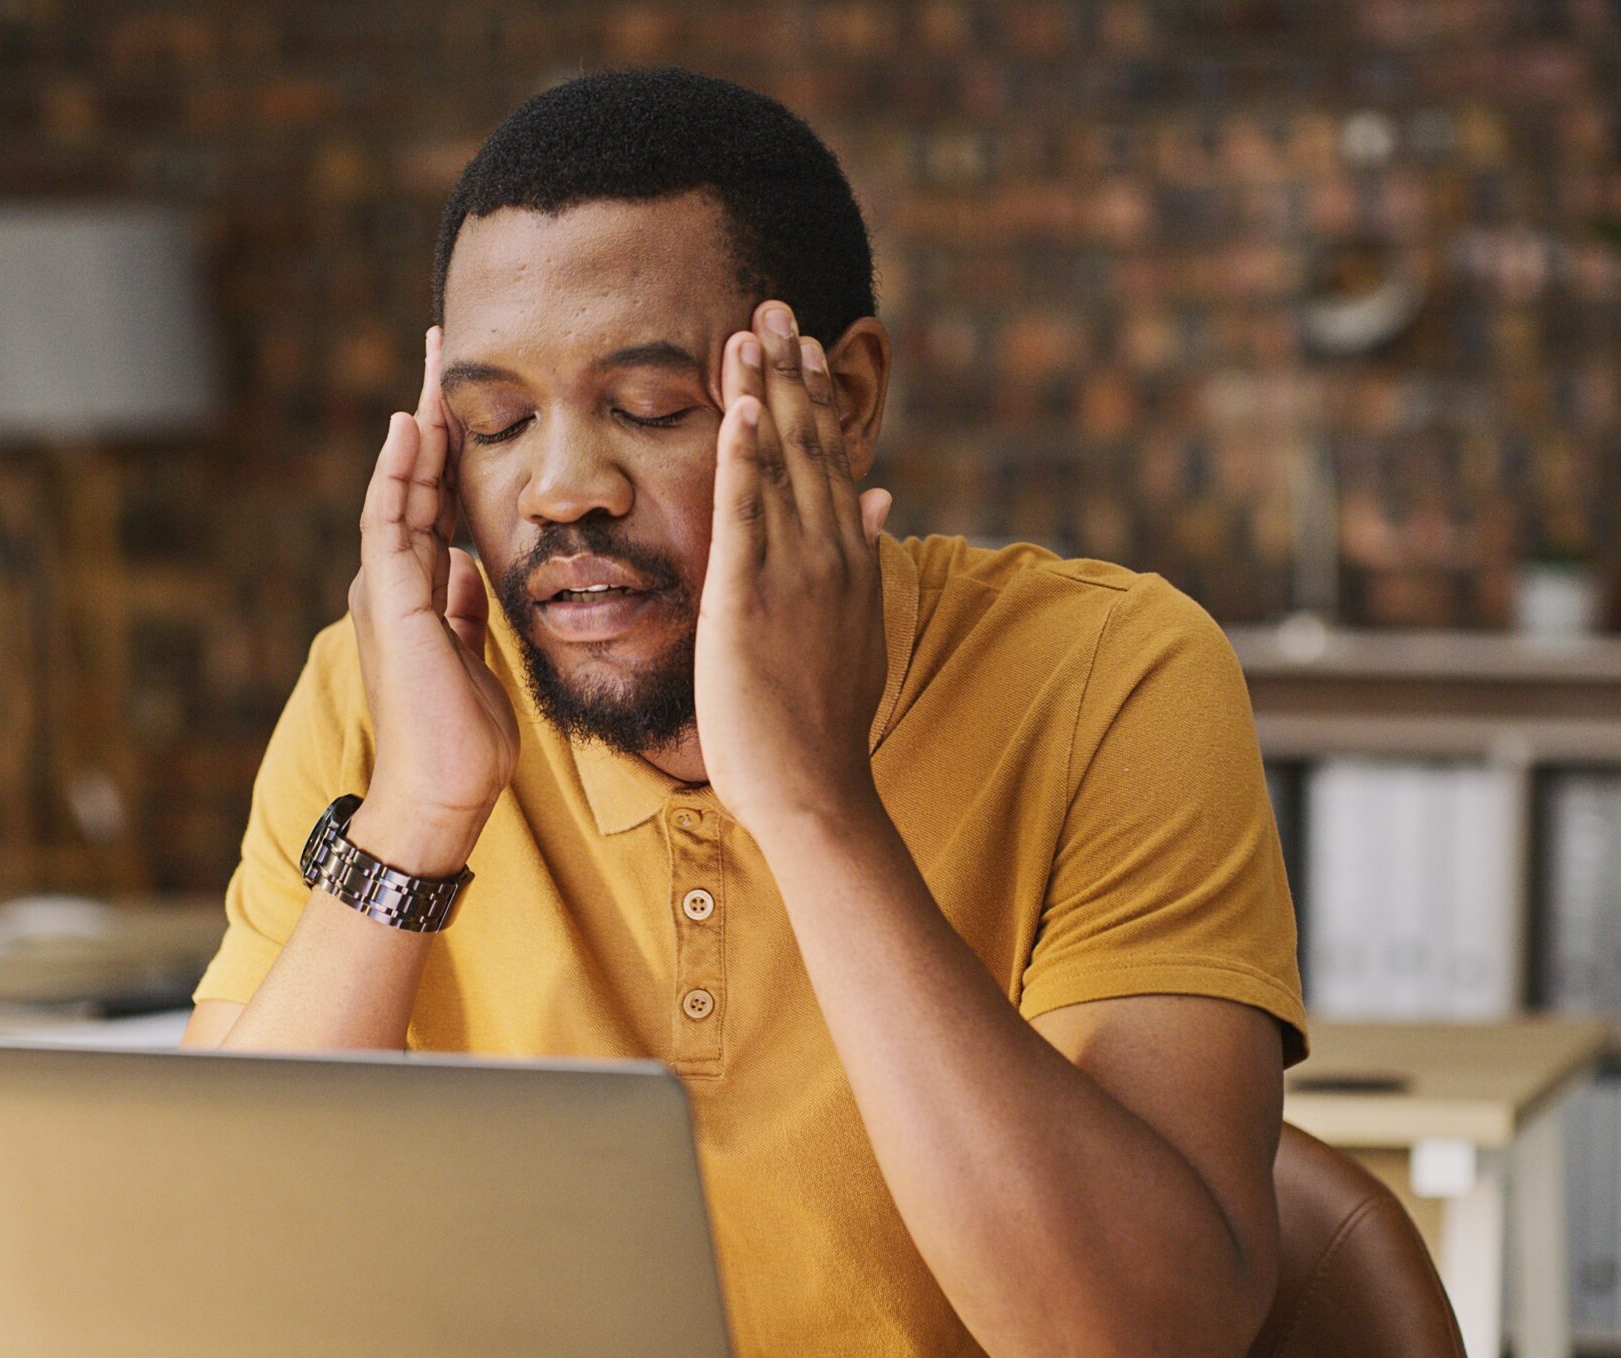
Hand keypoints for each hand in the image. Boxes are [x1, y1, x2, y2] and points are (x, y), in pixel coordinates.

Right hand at [347, 326, 518, 873]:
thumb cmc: (463, 739)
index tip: (466, 391)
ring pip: (399, 486)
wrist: (443, 796)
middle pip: (414, 478)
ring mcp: (388, 589)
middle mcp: (395, 580)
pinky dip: (399, 471)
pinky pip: (391, 520)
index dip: (448, 444)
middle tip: (446, 344)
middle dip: (431, 411)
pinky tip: (413, 426)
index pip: (434, 499)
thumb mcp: (474, 656)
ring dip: (417, 424)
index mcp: (418, 591)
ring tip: (433, 364)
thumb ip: (463, 608)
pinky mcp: (394, 602)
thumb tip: (464, 566)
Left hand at [695, 300, 893, 838]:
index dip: (817, 398)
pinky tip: (737, 407)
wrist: (814, 789)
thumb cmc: (823, 724)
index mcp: (849, 560)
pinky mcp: (748, 597)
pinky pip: (745, 513)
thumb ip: (867, 560)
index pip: (833, 461)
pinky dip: (743, 457)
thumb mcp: (857, 631)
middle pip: (809, 444)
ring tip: (750, 330)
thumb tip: (883, 501)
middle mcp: (829, 554)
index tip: (805, 344)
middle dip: (790, 371)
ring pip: (779, 463)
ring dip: (764, 392)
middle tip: (773, 305)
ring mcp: (794, 573)